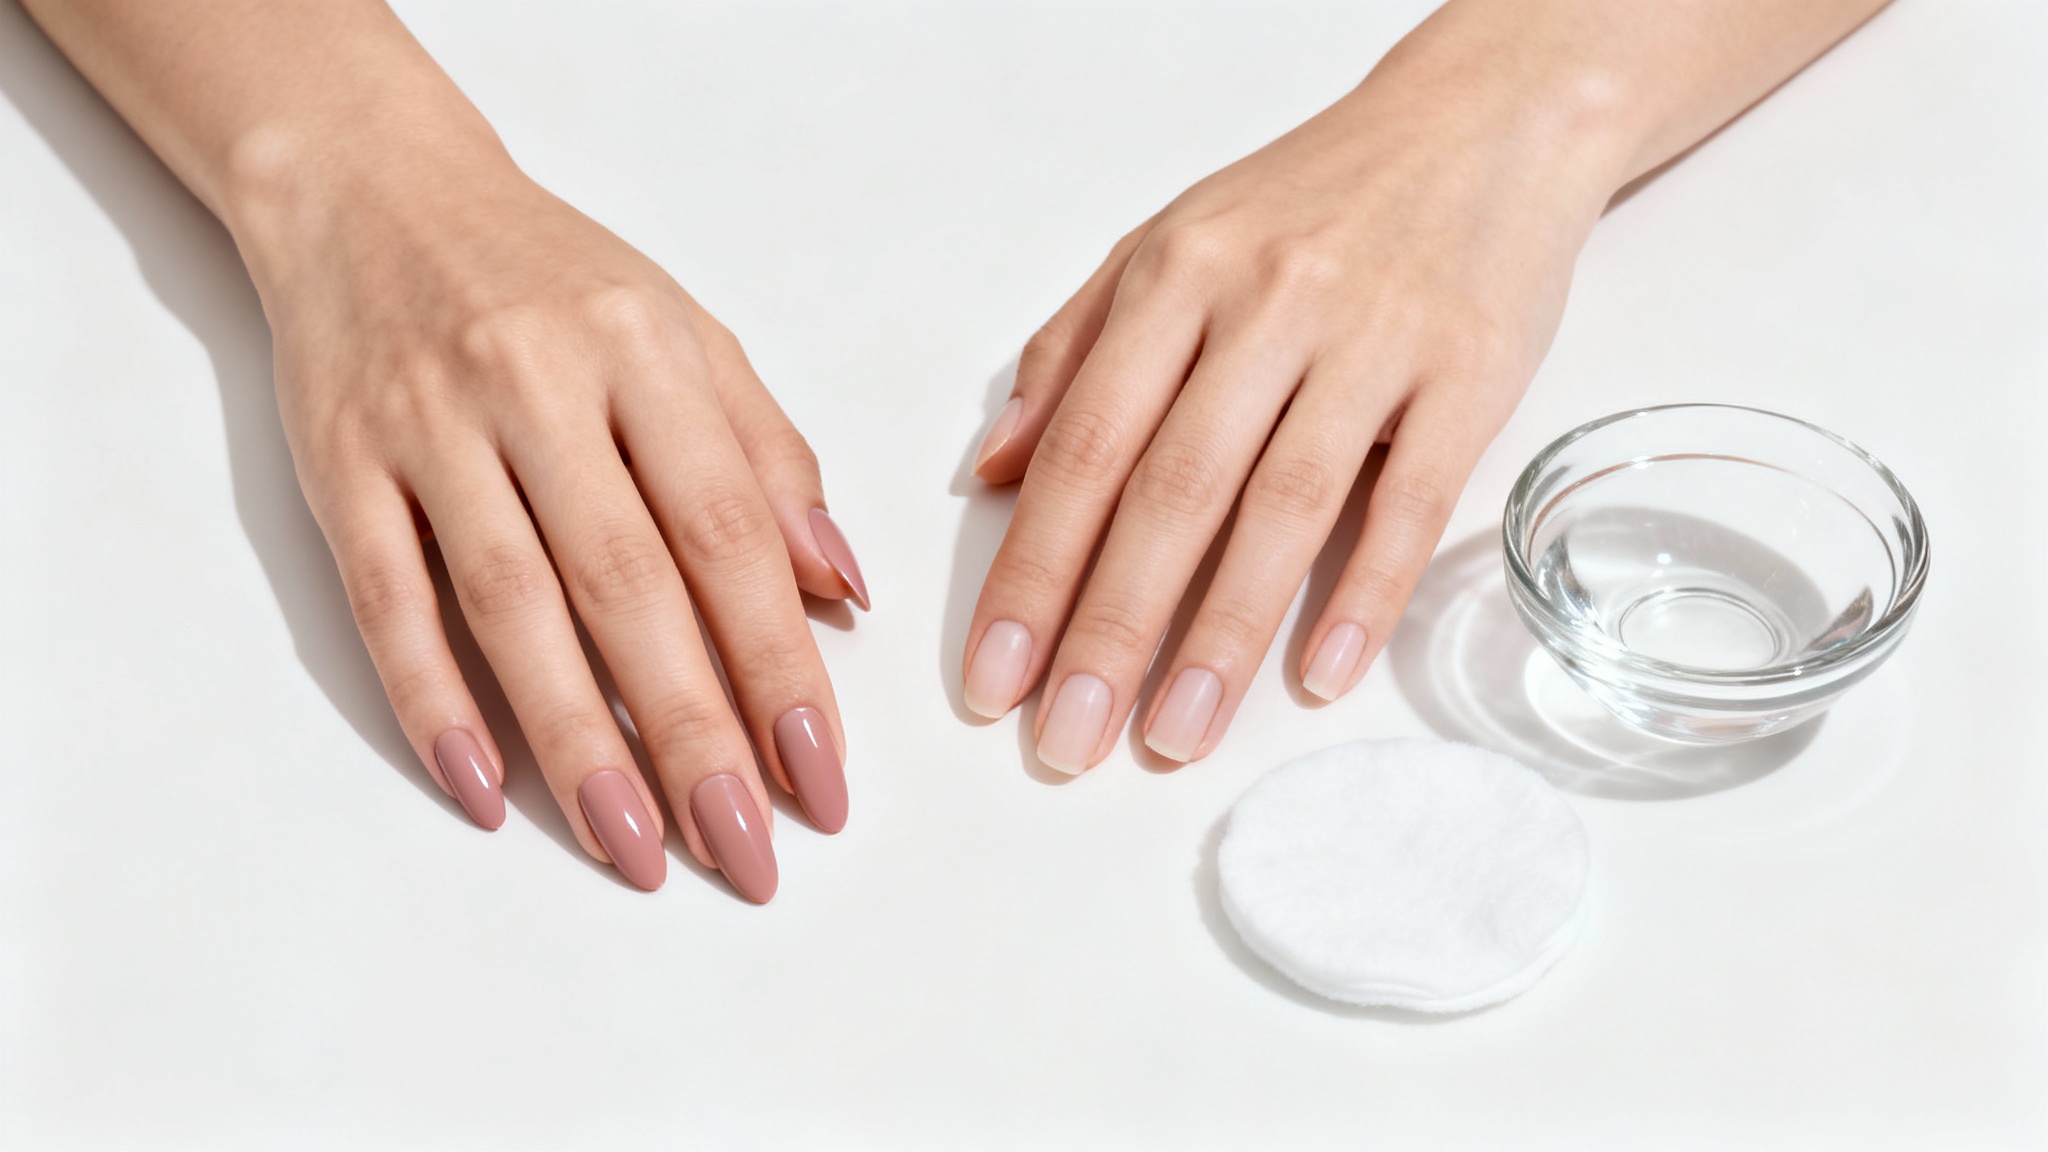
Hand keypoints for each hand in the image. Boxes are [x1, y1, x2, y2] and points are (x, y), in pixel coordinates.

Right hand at [261, 150, 864, 897]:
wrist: (374, 192)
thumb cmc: (553, 280)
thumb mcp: (684, 335)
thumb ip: (767, 459)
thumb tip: (842, 591)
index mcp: (644, 352)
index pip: (726, 532)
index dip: (778, 663)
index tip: (820, 774)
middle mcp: (537, 384)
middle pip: (626, 585)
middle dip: (694, 733)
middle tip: (745, 851)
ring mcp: (429, 426)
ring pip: (510, 606)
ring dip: (576, 743)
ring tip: (636, 852)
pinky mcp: (341, 467)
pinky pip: (388, 601)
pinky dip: (432, 701)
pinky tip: (485, 790)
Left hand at [961, 37, 1623, 771]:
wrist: (1482, 123)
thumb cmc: (1310, 201)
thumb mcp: (1169, 243)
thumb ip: (1073, 353)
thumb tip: (994, 471)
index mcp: (1175, 278)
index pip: (1084, 448)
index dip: (1032, 571)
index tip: (993, 677)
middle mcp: (1266, 305)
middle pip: (1171, 490)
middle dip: (1109, 629)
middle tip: (1068, 742)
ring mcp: (1373, 339)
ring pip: (1283, 506)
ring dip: (1223, 636)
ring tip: (1173, 738)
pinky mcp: (1470, 371)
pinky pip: (1412, 499)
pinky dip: (1364, 593)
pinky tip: (1319, 676)